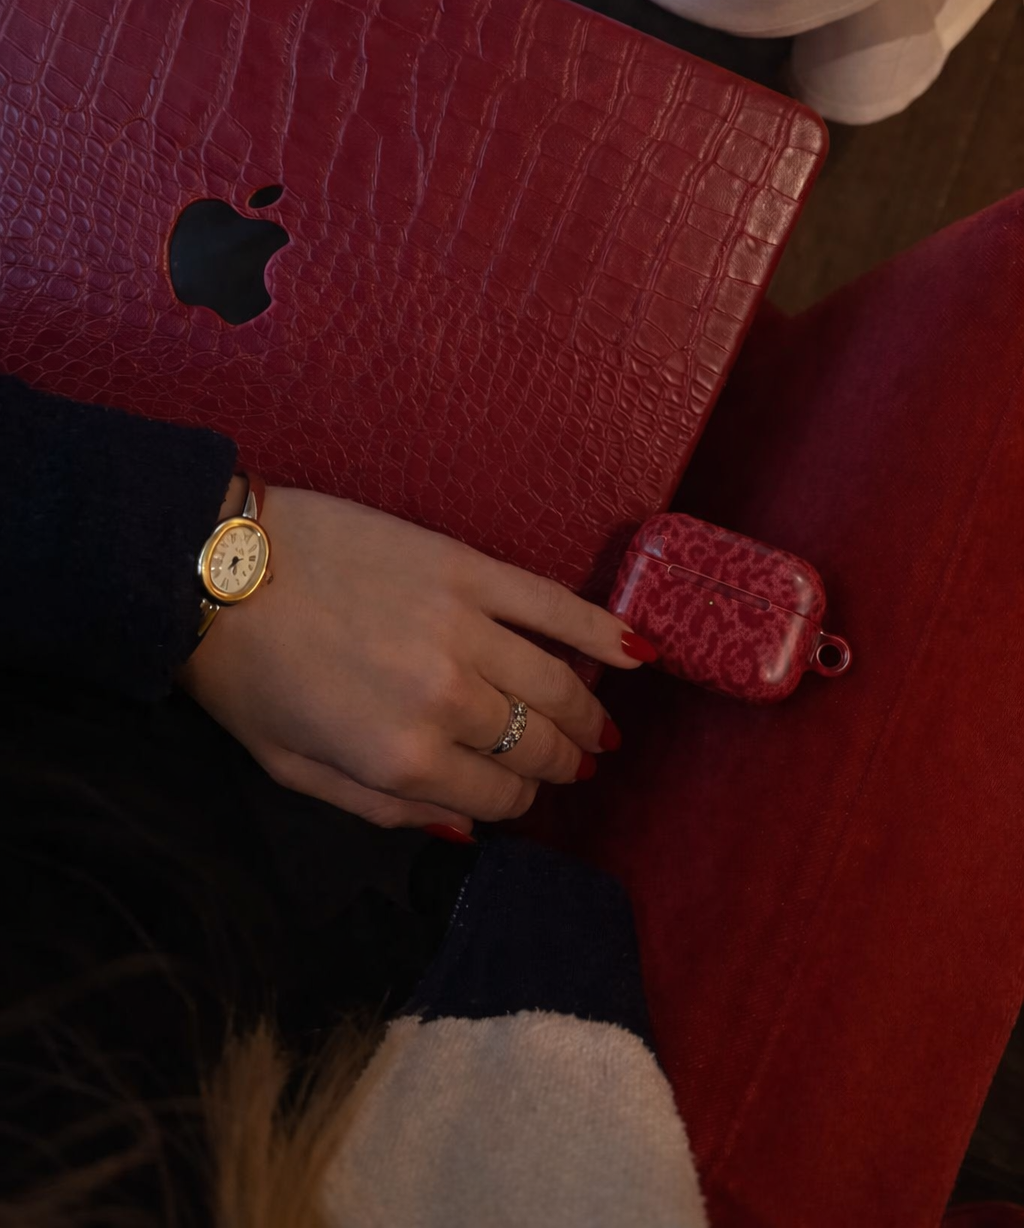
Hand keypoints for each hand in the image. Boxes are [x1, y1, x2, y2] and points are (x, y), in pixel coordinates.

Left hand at [179, 488, 655, 832]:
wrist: (221, 568)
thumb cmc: (248, 678)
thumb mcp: (295, 772)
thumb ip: (382, 812)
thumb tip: (465, 832)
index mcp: (404, 760)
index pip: (498, 799)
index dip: (515, 803)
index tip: (516, 795)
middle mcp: (449, 701)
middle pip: (537, 746)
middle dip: (561, 764)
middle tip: (573, 764)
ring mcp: (466, 629)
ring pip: (559, 685)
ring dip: (588, 714)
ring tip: (598, 728)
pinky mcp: (469, 569)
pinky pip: (554, 605)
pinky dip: (602, 631)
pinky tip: (637, 651)